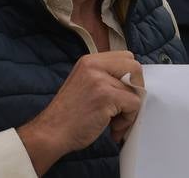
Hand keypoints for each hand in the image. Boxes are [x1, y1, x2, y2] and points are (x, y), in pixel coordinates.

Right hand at [17, 51, 142, 174]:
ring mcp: (100, 80)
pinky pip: (134, 105)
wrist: (52, 130)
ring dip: (130, 111)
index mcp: (89, 61)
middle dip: (136, 88)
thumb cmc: (69, 114)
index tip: (121, 94)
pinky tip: (112, 127)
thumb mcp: (84, 83)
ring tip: (113, 121)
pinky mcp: (106, 96)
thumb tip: (133, 82)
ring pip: (136, 91)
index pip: (125, 57)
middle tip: (124, 106)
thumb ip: (104, 77)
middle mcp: (94, 65)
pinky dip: (127, 120)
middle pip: (135, 67)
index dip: (130, 77)